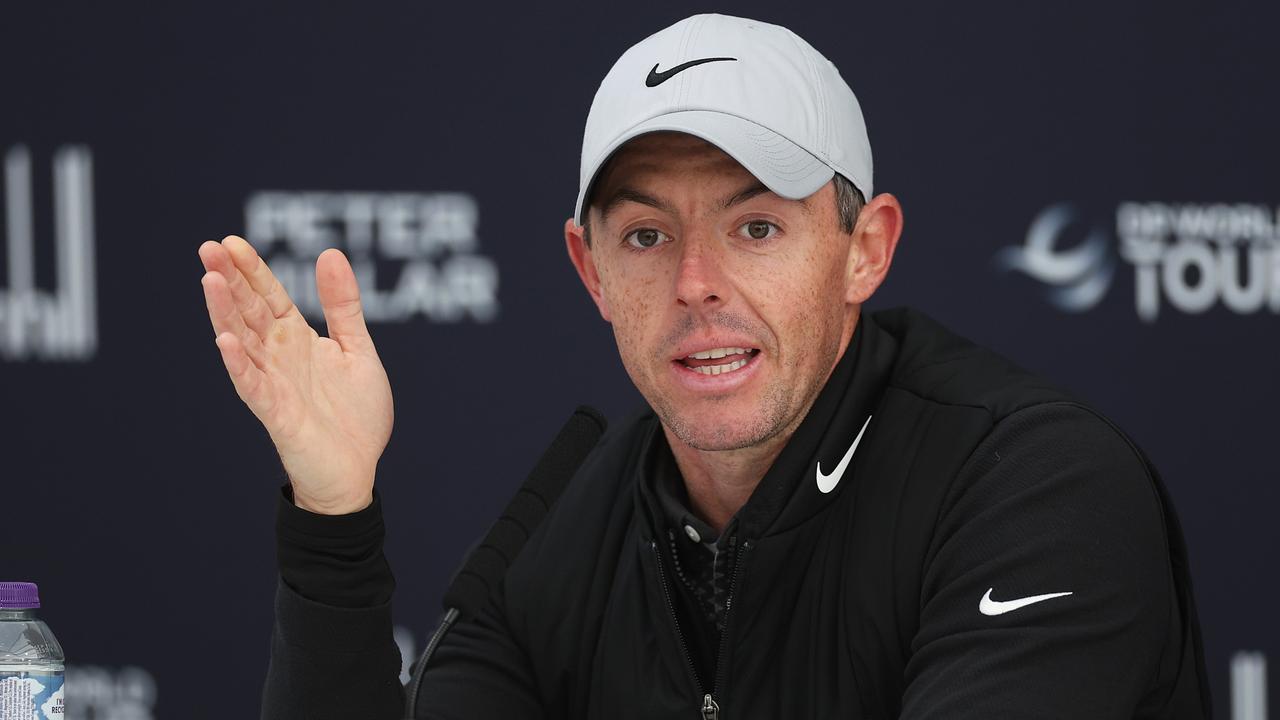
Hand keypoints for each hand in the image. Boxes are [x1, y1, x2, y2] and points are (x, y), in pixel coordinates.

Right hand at [199, 236, 393, 514]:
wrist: (357, 471)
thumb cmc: (355, 414)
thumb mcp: (356, 349)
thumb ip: (343, 305)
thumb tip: (330, 252)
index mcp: (297, 339)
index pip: (268, 296)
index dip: (252, 269)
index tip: (231, 240)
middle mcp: (279, 357)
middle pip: (248, 312)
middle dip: (230, 280)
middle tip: (209, 247)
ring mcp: (273, 384)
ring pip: (241, 343)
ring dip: (225, 314)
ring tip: (210, 281)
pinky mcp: (276, 414)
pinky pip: (252, 386)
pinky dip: (239, 364)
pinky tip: (225, 342)